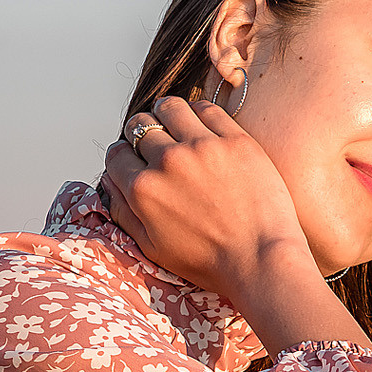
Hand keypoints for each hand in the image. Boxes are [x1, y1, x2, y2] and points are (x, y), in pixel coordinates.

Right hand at [100, 94, 315, 306]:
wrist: (263, 264)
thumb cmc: (210, 263)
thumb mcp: (152, 247)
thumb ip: (123, 211)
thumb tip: (108, 179)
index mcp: (142, 189)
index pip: (116, 153)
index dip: (125, 156)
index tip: (139, 161)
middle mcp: (167, 162)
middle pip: (140, 126)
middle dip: (145, 134)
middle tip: (161, 145)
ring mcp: (202, 147)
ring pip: (169, 107)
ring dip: (168, 114)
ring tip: (179, 128)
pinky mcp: (236, 141)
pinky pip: (207, 109)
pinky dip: (199, 113)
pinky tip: (205, 127)